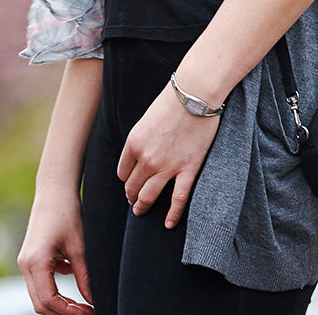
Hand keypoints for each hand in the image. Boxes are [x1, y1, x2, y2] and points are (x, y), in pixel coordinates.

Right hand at [17, 182, 93, 314]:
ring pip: (40, 295)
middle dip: (63, 311)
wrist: (55, 190)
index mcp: (35, 262)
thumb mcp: (79, 246)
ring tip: (84, 304)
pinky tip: (74, 276)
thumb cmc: (67, 213)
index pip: (48, 300)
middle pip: (41, 303)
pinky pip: (42, 282)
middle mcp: (25, 265)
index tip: (88, 312)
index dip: (69, 312)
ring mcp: (26, 262)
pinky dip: (56, 288)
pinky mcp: (31, 259)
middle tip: (87, 312)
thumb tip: (93, 301)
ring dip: (60, 302)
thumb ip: (84, 276)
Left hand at [117, 84, 221, 229]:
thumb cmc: (173, 101)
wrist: (195, 94)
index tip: (130, 181)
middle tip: (133, 201)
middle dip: (131, 195)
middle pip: (132, 186)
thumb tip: (141, 153)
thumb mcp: (147, 119)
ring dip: (142, 206)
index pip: (122, 172)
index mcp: (133, 144)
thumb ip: (141, 139)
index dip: (126, 179)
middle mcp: (147, 158)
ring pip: (149, 196)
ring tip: (141, 211)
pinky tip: (167, 224)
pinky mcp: (188, 169)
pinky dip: (172, 215)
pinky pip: (178, 200)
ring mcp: (167, 166)